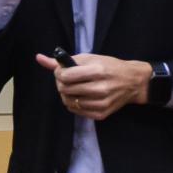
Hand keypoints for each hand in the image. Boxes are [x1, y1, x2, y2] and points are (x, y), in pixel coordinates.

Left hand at [35, 53, 150, 120]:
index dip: (59, 73)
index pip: (66, 76)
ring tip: (72, 87)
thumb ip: (64, 60)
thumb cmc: (110, 67)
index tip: (61, 70)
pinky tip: (80, 95)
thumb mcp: (91, 58)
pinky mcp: (101, 114)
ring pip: (69, 102)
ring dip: (66, 94)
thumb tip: (39, 58)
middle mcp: (101, 88)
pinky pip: (77, 111)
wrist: (133, 82)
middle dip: (61, 83)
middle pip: (65, 90)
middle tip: (65, 79)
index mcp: (98, 71)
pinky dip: (74, 103)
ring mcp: (101, 103)